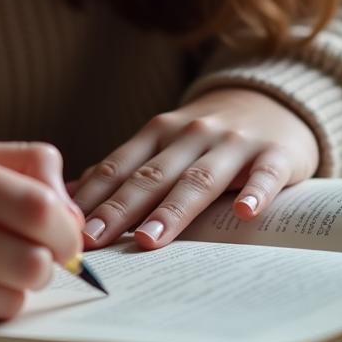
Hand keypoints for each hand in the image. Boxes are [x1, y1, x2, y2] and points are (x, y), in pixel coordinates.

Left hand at [69, 88, 318, 249]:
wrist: (272, 102)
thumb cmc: (206, 138)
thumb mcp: (164, 144)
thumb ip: (123, 169)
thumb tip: (67, 196)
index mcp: (159, 133)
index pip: (120, 166)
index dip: (94, 196)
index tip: (67, 227)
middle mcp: (193, 134)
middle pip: (153, 175)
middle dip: (122, 207)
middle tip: (95, 240)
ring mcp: (234, 143)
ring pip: (201, 177)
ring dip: (174, 208)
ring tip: (151, 238)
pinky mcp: (274, 154)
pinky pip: (264, 175)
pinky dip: (255, 192)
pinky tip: (245, 213)